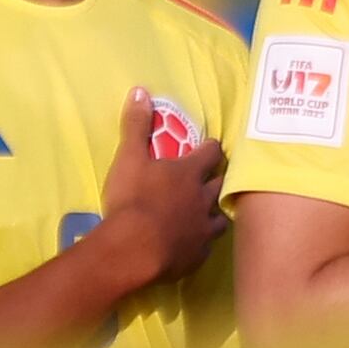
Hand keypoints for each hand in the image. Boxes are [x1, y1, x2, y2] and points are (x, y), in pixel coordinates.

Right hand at [86, 90, 227, 290]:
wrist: (134, 249)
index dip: (211, 148)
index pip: (211, 153)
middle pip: (220, 185)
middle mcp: (203, 199)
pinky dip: (199, 242)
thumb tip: (141, 91)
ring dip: (214, 213)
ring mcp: (202, 229)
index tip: (209, 147)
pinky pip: (205, 247)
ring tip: (206, 213)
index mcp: (189, 173)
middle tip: (209, 178)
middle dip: (217, 179)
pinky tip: (191, 243)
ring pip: (219, 218)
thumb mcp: (128, 158)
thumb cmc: (132, 199)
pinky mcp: (197, 256)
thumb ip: (136, 126)